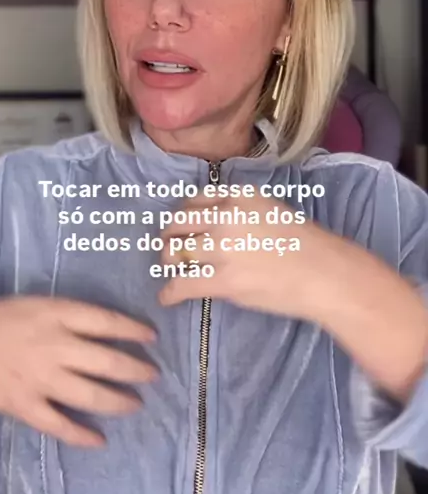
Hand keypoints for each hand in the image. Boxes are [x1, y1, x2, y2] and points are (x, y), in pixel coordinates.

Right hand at [0, 296, 157, 445]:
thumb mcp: (34, 304)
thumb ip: (67, 316)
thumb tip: (103, 330)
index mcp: (56, 314)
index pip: (108, 322)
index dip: (134, 330)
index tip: (152, 337)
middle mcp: (55, 346)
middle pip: (108, 361)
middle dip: (137, 370)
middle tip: (153, 375)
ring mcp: (40, 379)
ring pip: (92, 395)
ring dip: (119, 402)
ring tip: (135, 404)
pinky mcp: (24, 406)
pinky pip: (60, 425)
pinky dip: (82, 435)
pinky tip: (99, 440)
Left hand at [159, 192, 326, 316]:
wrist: (325, 274)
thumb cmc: (307, 245)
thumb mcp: (272, 210)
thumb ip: (242, 212)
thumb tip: (216, 225)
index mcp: (239, 196)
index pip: (196, 200)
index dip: (185, 215)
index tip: (183, 226)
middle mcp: (225, 217)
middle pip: (178, 224)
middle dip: (169, 237)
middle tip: (169, 249)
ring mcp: (221, 248)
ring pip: (176, 253)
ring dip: (169, 263)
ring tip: (172, 271)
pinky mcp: (222, 280)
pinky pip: (183, 284)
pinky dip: (171, 292)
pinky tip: (168, 297)